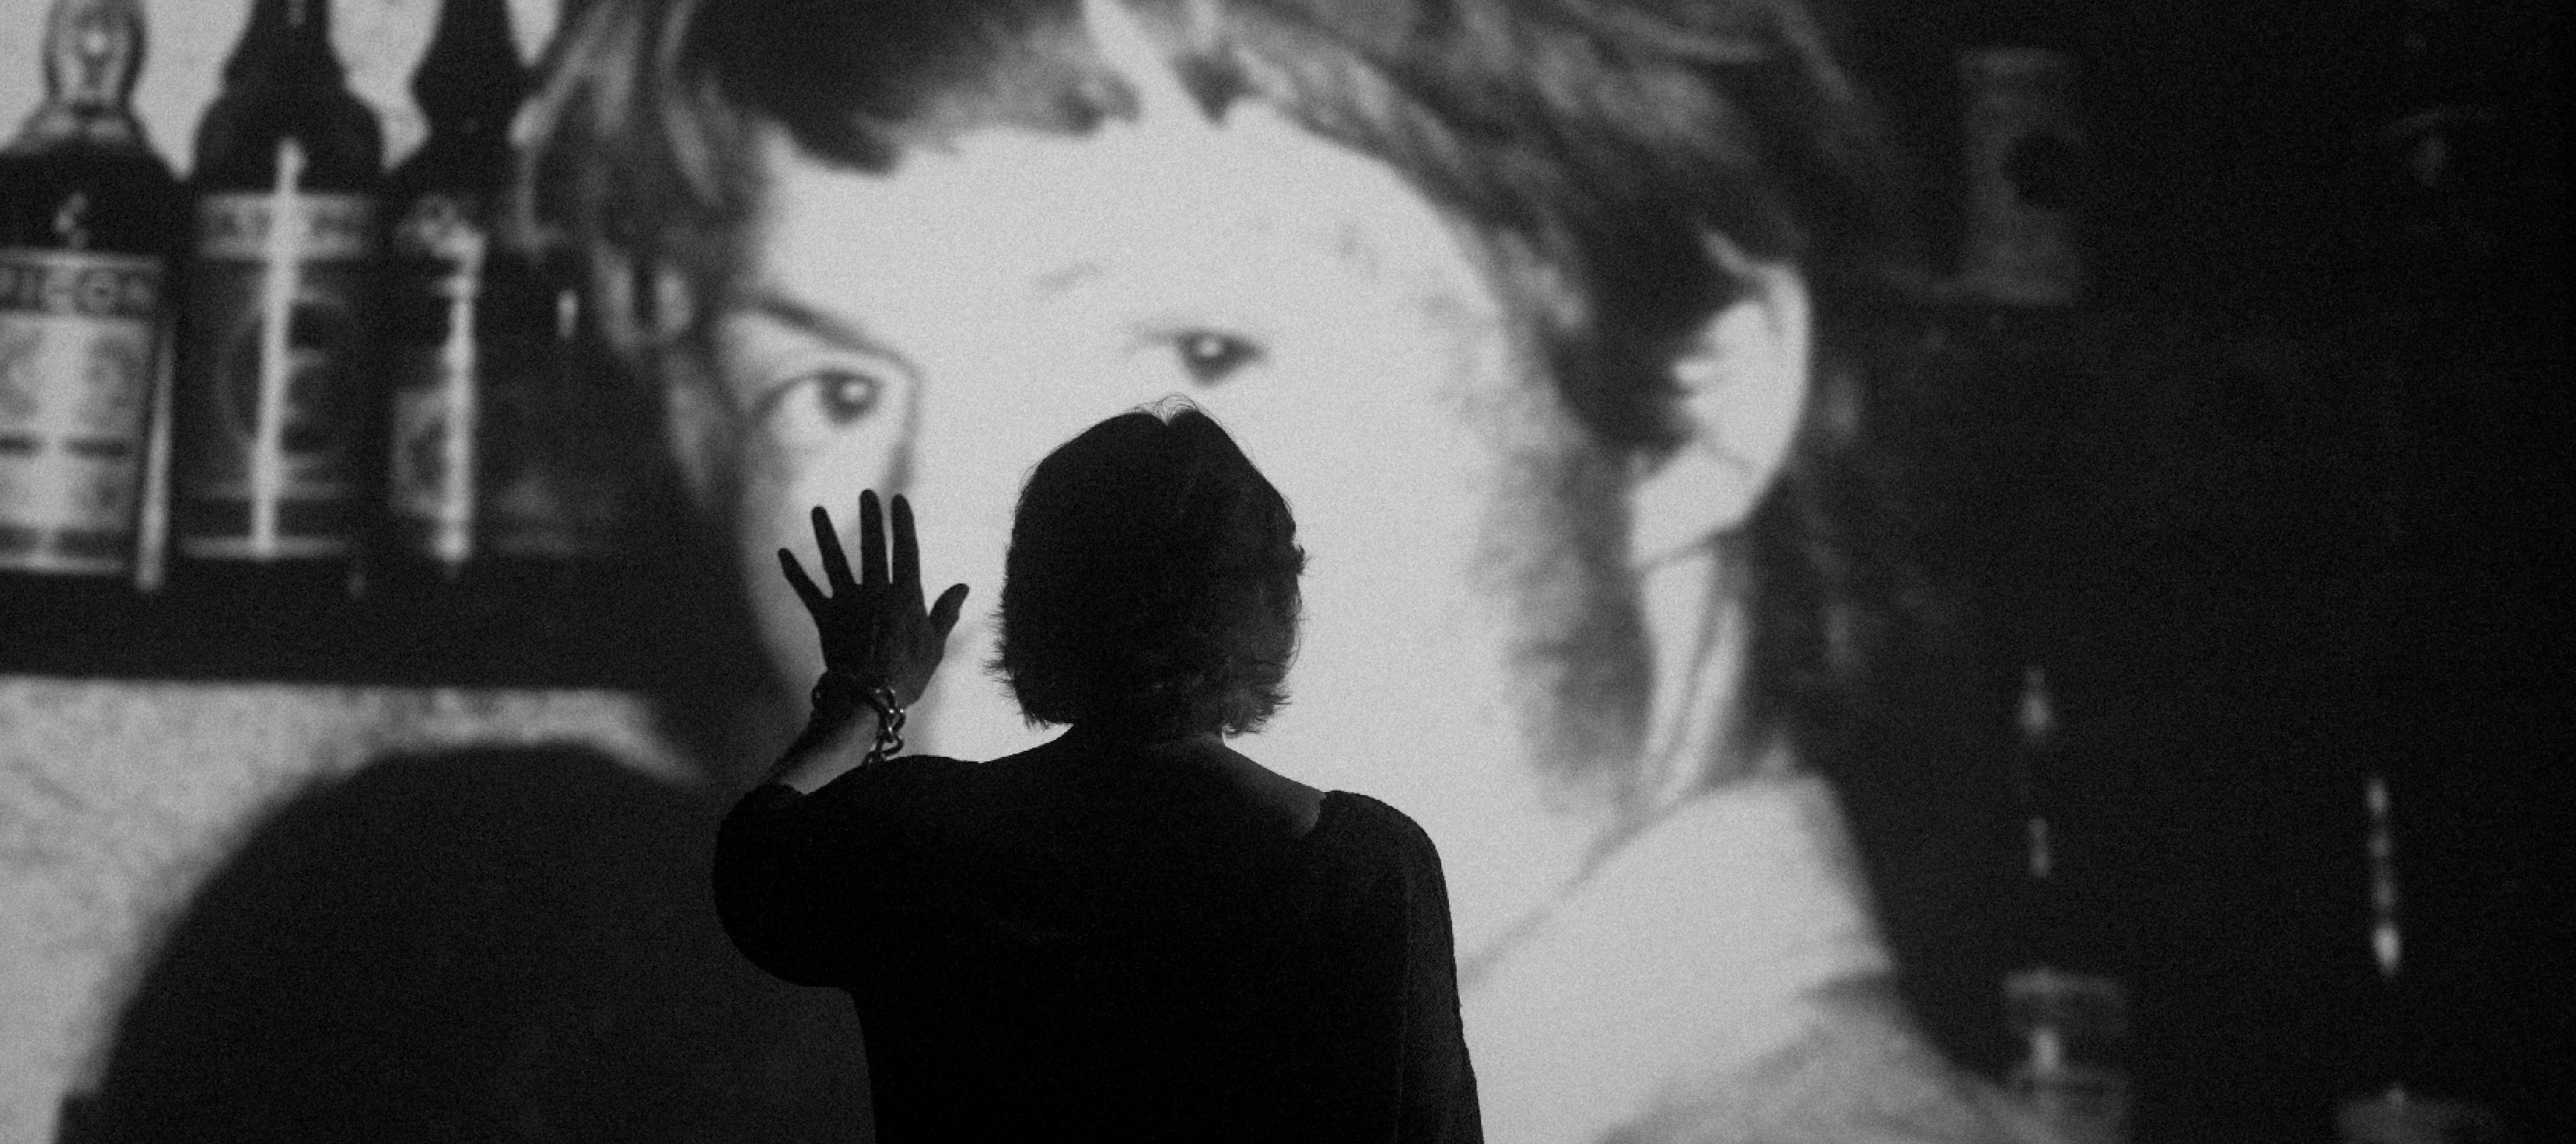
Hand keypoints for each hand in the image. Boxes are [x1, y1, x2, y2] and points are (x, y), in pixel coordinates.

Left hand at [777, 491, 970, 707]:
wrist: (867, 696)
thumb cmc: (907, 675)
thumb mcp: (935, 645)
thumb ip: (946, 612)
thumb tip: (963, 586)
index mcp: (906, 596)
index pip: (906, 550)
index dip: (902, 524)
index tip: (898, 500)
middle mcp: (875, 592)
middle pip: (872, 547)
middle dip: (869, 518)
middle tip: (865, 493)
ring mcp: (847, 603)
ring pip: (835, 561)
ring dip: (825, 534)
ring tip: (817, 511)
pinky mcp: (825, 618)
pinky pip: (807, 591)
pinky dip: (794, 573)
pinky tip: (782, 553)